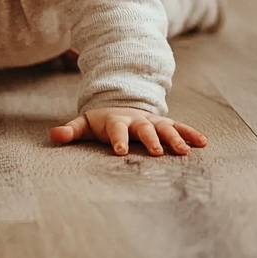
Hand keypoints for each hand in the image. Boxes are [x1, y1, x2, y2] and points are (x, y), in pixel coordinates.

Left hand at [49, 107, 206, 156]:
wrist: (121, 104)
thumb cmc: (102, 121)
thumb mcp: (85, 124)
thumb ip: (71, 130)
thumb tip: (53, 135)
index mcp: (116, 121)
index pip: (116, 129)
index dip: (118, 140)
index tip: (120, 152)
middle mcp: (136, 120)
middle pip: (144, 129)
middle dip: (151, 139)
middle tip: (159, 153)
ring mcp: (152, 121)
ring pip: (165, 128)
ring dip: (175, 139)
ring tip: (185, 152)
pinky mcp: (165, 124)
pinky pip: (180, 128)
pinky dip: (190, 134)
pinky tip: (203, 143)